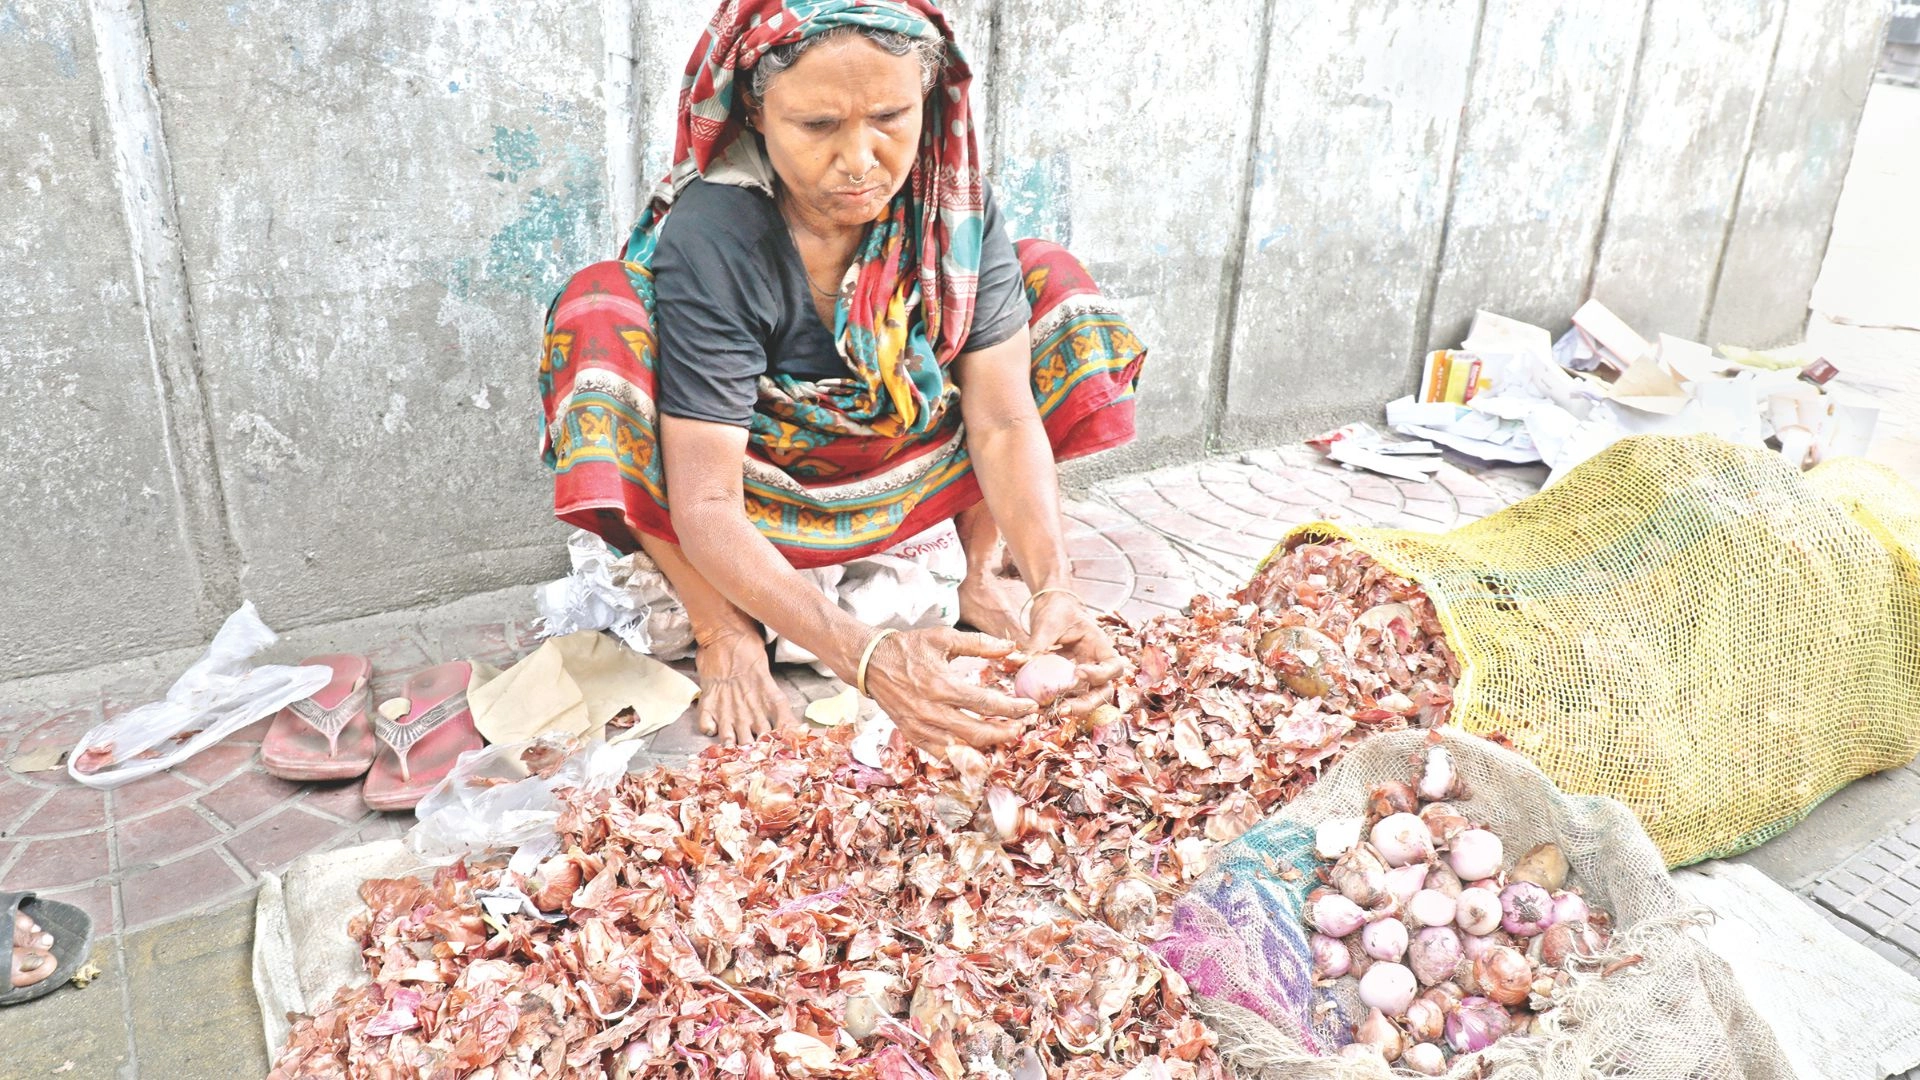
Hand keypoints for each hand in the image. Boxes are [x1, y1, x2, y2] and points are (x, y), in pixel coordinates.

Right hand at [692, 627, 794, 746]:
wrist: (726, 635)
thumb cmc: (750, 650)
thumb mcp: (769, 677)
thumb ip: (776, 703)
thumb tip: (791, 725)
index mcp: (771, 700)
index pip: (785, 728)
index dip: (786, 741)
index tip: (788, 750)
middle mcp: (751, 709)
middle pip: (757, 741)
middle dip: (758, 751)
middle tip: (757, 755)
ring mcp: (728, 709)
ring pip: (732, 741)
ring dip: (734, 745)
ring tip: (734, 746)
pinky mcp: (709, 703)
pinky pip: (706, 727)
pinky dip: (709, 730)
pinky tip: (712, 728)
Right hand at [862, 627, 1037, 753]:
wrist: (871, 662)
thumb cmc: (909, 647)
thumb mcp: (943, 637)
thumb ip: (979, 643)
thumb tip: (1012, 648)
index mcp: (941, 684)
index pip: (986, 704)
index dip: (1012, 709)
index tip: (1030, 708)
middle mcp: (931, 710)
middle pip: (977, 732)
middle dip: (1005, 732)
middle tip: (1022, 728)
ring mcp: (920, 726)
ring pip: (961, 748)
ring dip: (987, 747)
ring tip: (1005, 739)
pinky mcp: (912, 735)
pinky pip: (941, 754)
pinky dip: (962, 756)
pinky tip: (978, 751)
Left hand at [1020, 591, 1124, 716]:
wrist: (1051, 610)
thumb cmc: (1056, 611)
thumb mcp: (1048, 623)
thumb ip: (1037, 643)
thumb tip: (1019, 661)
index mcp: (1100, 646)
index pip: (1113, 666)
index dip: (1100, 674)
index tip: (1078, 672)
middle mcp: (1097, 664)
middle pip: (1104, 691)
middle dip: (1087, 703)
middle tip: (1064, 707)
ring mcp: (1085, 675)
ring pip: (1088, 698)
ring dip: (1073, 708)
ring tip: (1051, 713)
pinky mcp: (1069, 682)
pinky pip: (1069, 696)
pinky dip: (1057, 703)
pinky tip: (1041, 708)